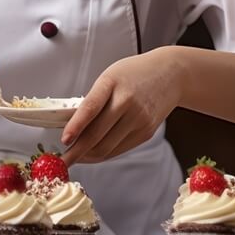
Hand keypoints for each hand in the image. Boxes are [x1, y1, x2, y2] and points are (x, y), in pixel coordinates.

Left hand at [61, 48, 183, 164]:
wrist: (171, 75)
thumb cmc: (135, 74)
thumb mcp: (110, 77)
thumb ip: (94, 99)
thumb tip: (72, 127)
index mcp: (112, 83)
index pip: (91, 107)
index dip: (76, 126)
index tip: (64, 140)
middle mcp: (127, 102)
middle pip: (97, 135)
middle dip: (77, 151)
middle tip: (62, 160)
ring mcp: (139, 119)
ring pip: (107, 147)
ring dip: (88, 156)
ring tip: (75, 158)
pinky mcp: (146, 132)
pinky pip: (119, 149)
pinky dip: (103, 154)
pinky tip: (93, 154)